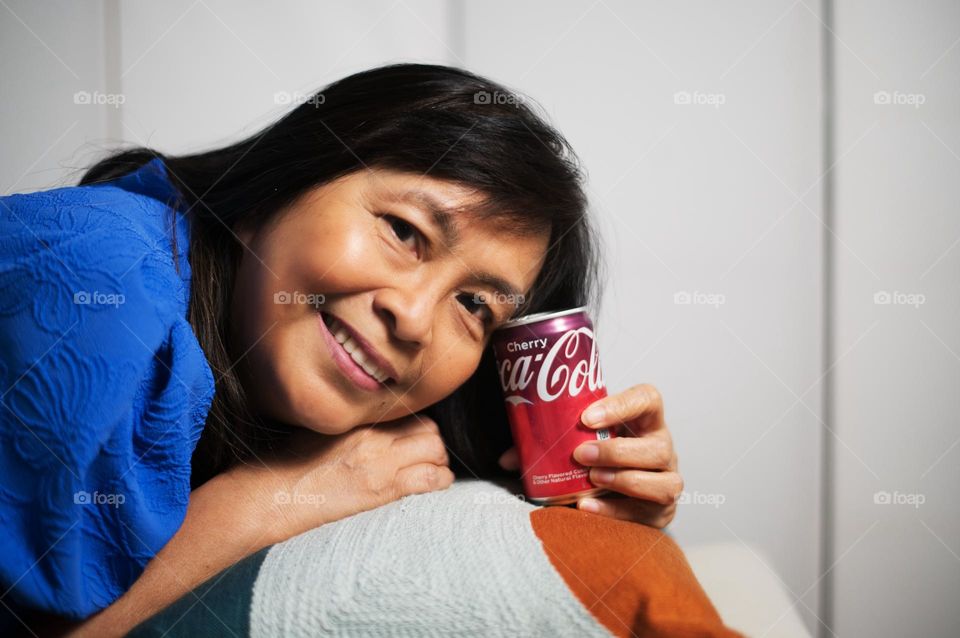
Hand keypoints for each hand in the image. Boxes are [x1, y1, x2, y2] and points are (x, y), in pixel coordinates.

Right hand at [230, 413, 453, 542]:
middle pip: (428, 427)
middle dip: (432, 441)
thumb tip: (368, 431)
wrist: (269, 495)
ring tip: (432, 469)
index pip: (406, 412)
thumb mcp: (317, 432)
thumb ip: (348, 428)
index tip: (413, 436)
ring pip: (435, 449)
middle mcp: (373, 436)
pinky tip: (437, 483)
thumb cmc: (283, 464)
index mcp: (356, 420)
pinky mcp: (381, 489)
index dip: (415, 425)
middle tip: (426, 454)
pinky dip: (439, 480)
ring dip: (438, 460)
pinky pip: (429, 479)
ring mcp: (380, 462)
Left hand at [498, 384, 681, 528]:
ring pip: (664, 482)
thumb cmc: (596, 454)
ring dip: (625, 481)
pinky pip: (647, 514)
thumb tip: (506, 458)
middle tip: (580, 455)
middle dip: (616, 452)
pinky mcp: (662, 512)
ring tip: (591, 480)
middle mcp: (662, 448)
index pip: (646, 398)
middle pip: (657, 447)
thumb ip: (545, 443)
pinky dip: (614, 512)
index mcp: (645, 419)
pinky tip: (586, 507)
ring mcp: (667, 480)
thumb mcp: (579, 439)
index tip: (586, 418)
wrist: (619, 490)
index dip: (621, 406)